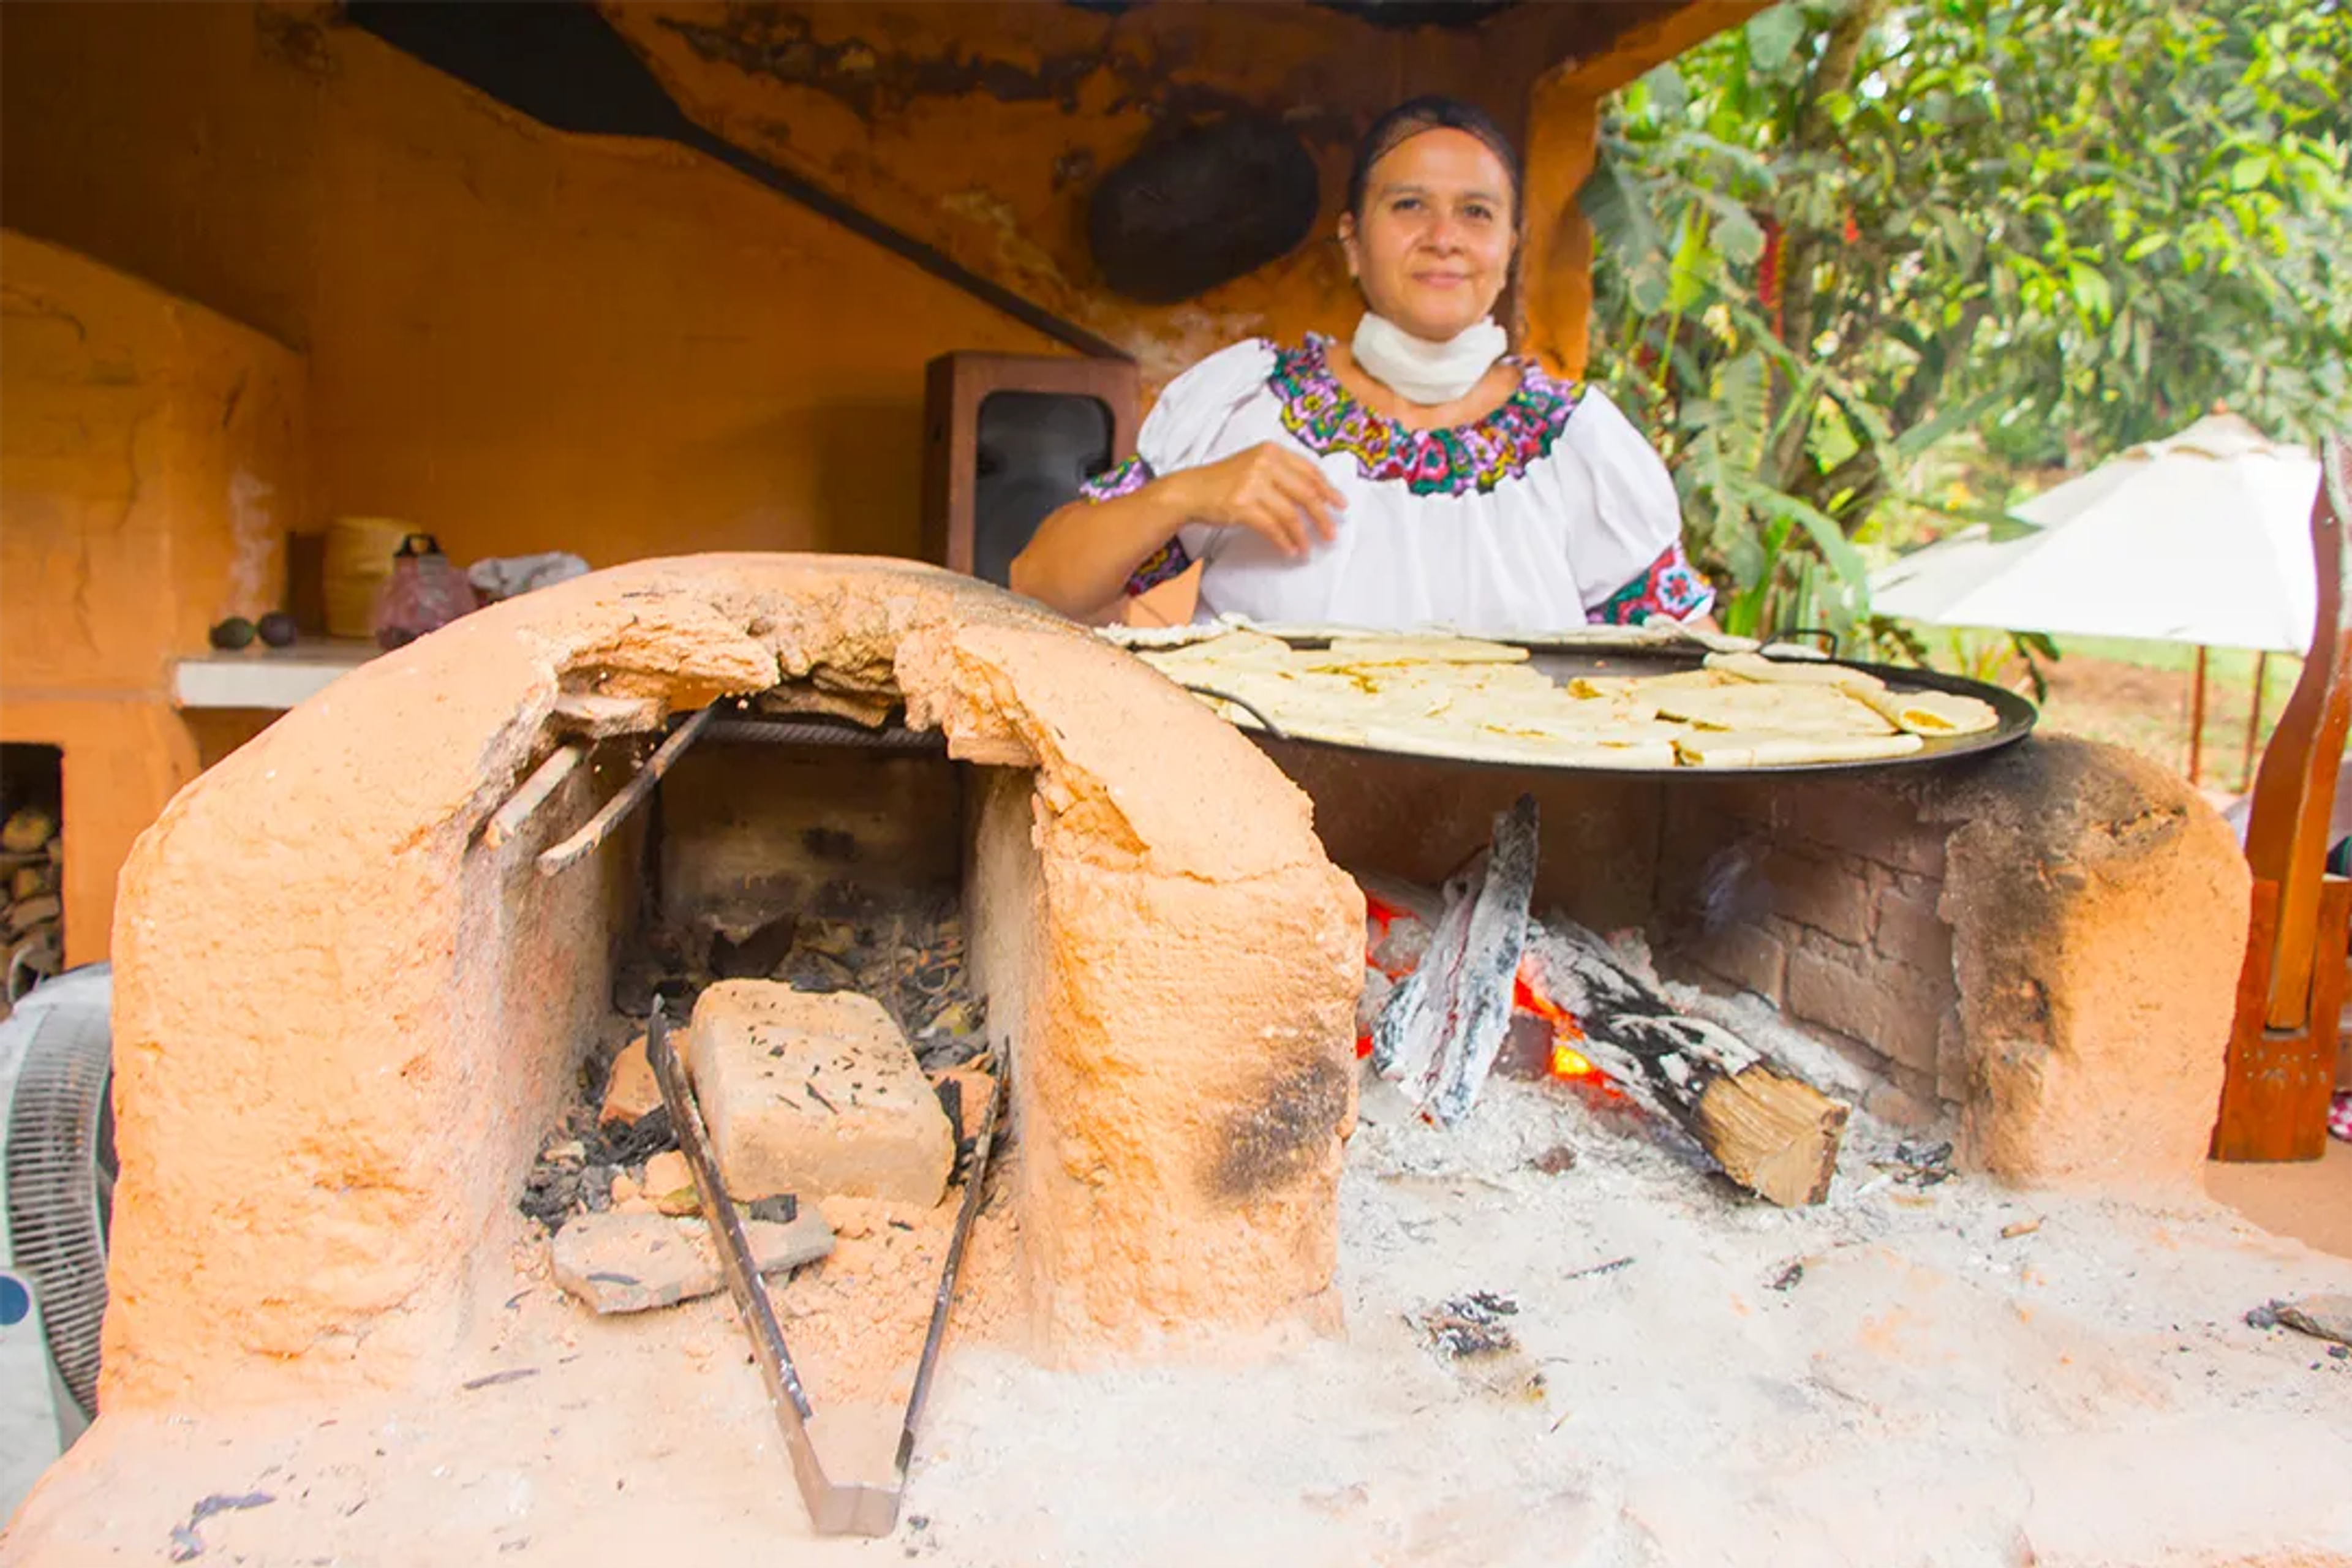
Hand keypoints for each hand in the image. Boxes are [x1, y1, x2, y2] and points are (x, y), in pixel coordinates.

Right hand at [1168, 443, 1344, 558]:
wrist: (1191, 490)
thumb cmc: (1223, 480)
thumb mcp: (1254, 465)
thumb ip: (1281, 474)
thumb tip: (1314, 497)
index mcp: (1271, 452)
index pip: (1309, 470)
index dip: (1328, 490)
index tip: (1340, 505)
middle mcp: (1264, 464)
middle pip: (1305, 493)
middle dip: (1322, 517)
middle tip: (1331, 533)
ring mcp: (1253, 484)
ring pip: (1290, 514)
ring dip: (1302, 536)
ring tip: (1307, 549)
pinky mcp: (1242, 505)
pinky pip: (1272, 528)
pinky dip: (1284, 541)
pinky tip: (1289, 550)